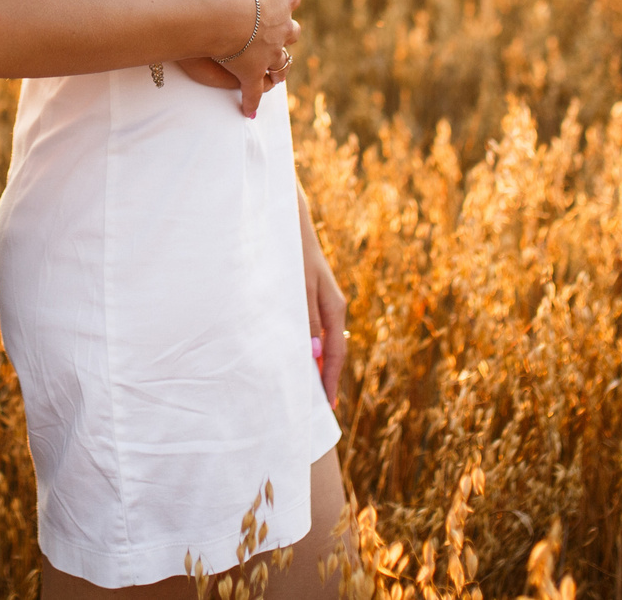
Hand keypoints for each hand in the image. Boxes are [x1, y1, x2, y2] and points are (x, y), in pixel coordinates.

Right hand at [186, 0, 300, 118]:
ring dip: (278, 66)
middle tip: (276, 34)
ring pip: (280, 63)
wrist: (222, 12)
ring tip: (274, 71)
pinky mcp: (251, 73)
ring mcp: (269, 54)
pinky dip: (252, 101)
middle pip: (291, 32)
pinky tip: (249, 111)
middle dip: (286, 33)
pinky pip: (253, 92)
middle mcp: (282, 28)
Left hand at [300, 191, 347, 406]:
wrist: (285, 213)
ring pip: (319, 339)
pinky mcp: (306, 291)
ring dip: (311, 362)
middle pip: (331, 350)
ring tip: (302, 388)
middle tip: (314, 406)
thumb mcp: (298, 287)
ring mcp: (319, 298)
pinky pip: (309, 326)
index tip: (326, 407)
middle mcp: (330, 305)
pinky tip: (291, 352)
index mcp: (334, 306)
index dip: (330, 382)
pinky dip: (303, 344)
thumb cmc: (290, 249)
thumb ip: (306, 320)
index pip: (336, 354)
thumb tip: (316, 356)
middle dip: (323, 377)